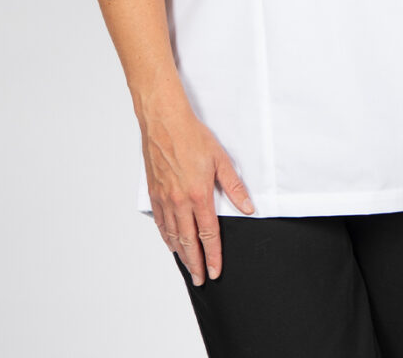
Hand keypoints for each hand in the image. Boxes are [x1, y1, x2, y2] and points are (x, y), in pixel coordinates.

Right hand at [141, 103, 254, 284]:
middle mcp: (179, 201)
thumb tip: (248, 207)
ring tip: (188, 266)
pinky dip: (166, 236)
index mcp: (198, 195)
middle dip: (196, 263)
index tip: (215, 271)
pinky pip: (160, 222)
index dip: (213, 255)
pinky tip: (170, 242)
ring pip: (172, 234)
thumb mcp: (220, 159)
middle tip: (200, 279)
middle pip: (188, 241)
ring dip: (181, 253)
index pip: (208, 234)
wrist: (164, 122)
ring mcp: (164, 198)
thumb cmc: (192, 137)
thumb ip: (234, 187)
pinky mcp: (154, 192)